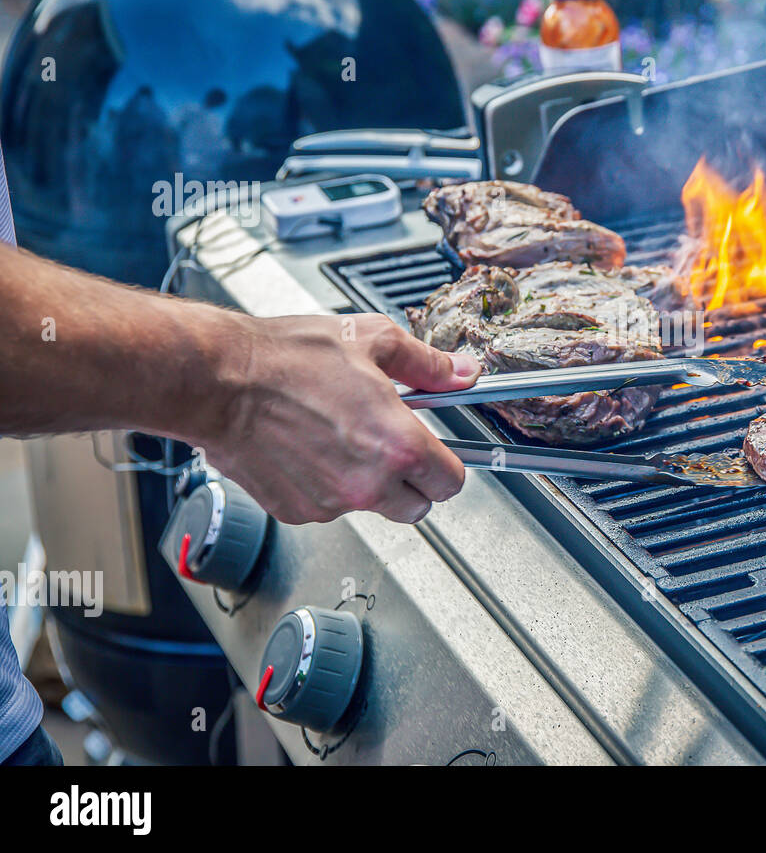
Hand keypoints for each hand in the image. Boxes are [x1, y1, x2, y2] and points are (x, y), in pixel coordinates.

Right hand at [196, 313, 479, 524]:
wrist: (218, 379)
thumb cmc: (288, 357)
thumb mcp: (373, 341)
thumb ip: (426, 364)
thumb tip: (460, 372)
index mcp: (397, 445)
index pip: (451, 482)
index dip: (447, 464)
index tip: (438, 453)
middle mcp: (367, 484)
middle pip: (417, 508)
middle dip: (413, 481)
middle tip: (393, 447)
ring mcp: (330, 503)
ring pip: (370, 507)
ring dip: (367, 484)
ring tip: (343, 438)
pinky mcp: (295, 511)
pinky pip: (328, 508)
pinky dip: (326, 486)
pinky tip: (311, 449)